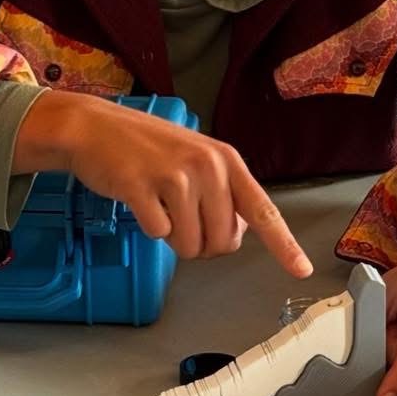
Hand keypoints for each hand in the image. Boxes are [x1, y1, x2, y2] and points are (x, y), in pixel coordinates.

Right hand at [15, 92, 311, 276]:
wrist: (95, 127)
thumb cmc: (147, 148)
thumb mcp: (197, 160)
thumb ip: (223, 195)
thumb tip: (235, 236)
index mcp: (227, 161)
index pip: (263, 211)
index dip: (284, 245)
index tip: (301, 269)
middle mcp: (207, 166)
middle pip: (222, 242)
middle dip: (202, 243)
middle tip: (181, 217)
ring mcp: (175, 176)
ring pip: (190, 245)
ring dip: (174, 239)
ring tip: (160, 205)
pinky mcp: (143, 187)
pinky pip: (159, 235)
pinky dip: (149, 228)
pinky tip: (140, 200)